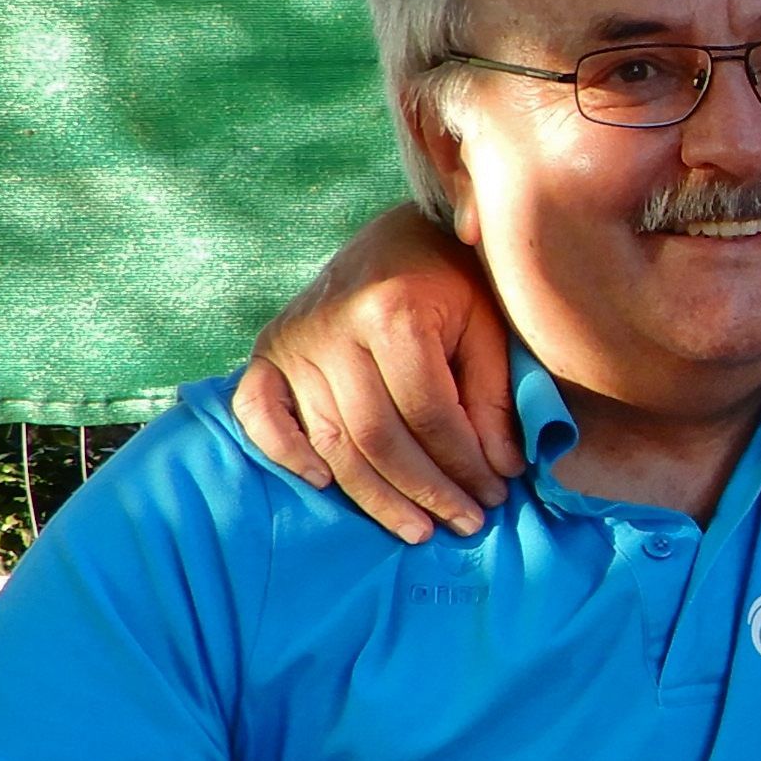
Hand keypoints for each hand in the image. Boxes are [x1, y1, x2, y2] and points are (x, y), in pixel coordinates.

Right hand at [230, 205, 520, 542]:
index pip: (428, 413)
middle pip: (378, 436)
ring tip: (419, 528)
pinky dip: (285, 452)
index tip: (494, 496)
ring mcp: (293, 340)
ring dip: (375, 495)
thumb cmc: (455, 281)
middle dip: (427, 490)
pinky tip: (323, 484)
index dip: (464, 464)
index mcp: (392, 311)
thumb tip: (501, 470)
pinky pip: (259, 412)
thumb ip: (493, 396)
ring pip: (331, 439)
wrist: (402, 233)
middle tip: (465, 524)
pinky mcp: (268, 351)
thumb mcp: (488, 326)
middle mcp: (333, 327)